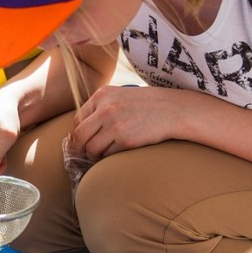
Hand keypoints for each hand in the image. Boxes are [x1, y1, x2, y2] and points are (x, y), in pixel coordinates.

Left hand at [67, 85, 191, 158]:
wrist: (174, 110)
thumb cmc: (147, 105)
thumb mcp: (121, 97)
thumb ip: (101, 108)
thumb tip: (79, 132)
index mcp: (102, 95)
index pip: (78, 119)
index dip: (77, 134)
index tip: (80, 143)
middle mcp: (105, 108)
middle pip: (79, 136)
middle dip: (78, 149)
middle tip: (82, 156)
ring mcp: (115, 124)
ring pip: (91, 148)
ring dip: (94, 156)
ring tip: (102, 156)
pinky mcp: (126, 139)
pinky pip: (108, 155)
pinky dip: (110, 157)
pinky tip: (117, 153)